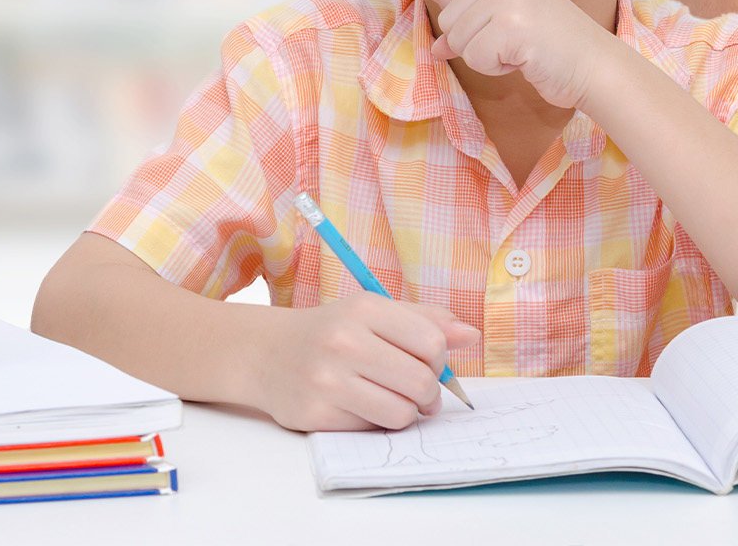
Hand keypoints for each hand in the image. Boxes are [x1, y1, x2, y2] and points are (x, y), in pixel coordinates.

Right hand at [250, 295, 478, 431]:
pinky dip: (374, 422)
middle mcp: (343, 341)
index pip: (432, 342)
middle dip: (428, 394)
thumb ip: (425, 320)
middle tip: (419, 394)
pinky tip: (359, 406)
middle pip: (420, 382)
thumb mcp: (374, 312)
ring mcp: (326, 380)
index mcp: (364, 308)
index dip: (440, 361)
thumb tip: (472, 336)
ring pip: (400, 414)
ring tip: (391, 400)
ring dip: (405, 412)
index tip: (429, 364)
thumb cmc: (332, 332)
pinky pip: (370, 430)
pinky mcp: (314, 414)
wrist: (266, 354)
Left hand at [428, 0, 618, 108]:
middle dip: (474, 38)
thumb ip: (467, 22)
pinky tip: (524, 57)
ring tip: (521, 45)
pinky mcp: (511, 27)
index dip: (463, 13)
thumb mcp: (507, 15)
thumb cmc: (552, 41)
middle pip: (448, 16)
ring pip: (458, 39)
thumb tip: (436, 47)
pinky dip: (496, 67)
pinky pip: (474, 58)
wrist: (593, 63)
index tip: (498, 19)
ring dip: (486, 54)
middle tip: (515, 36)